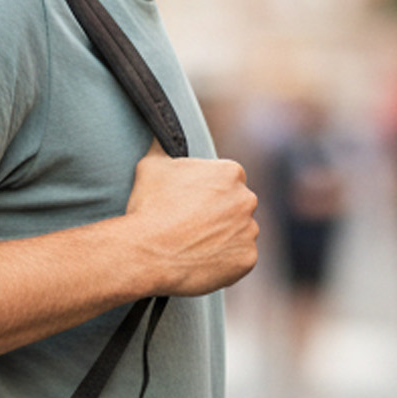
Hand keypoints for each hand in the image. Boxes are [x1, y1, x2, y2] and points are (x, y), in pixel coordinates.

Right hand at [125, 141, 259, 297]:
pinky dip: (226, 264)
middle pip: (237, 208)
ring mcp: (249, 231)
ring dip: (224, 240)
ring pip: (240, 234)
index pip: (227, 183)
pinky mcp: (247, 259)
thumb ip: (161, 146)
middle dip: (219, 217)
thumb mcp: (151, 166)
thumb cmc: (149, 208)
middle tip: (192, 229)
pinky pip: (240, 261)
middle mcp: (246, 199)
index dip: (207, 196)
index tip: (190, 208)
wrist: (147, 252)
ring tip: (195, 248)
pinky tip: (203, 262)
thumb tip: (158, 133)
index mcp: (231, 172)